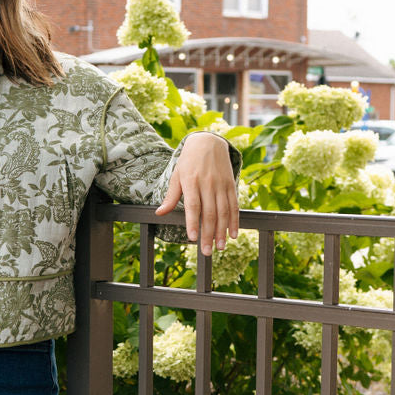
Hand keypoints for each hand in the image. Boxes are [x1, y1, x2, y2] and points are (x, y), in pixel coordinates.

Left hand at [156, 131, 238, 254]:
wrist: (209, 142)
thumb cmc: (189, 161)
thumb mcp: (177, 175)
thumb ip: (171, 196)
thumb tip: (159, 213)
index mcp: (191, 182)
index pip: (193, 206)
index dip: (193, 223)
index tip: (192, 238)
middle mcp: (208, 184)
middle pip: (209, 213)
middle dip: (208, 234)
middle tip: (207, 252)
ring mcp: (221, 184)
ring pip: (223, 212)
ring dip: (222, 231)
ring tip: (220, 247)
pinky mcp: (230, 185)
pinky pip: (234, 205)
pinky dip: (234, 221)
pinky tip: (234, 234)